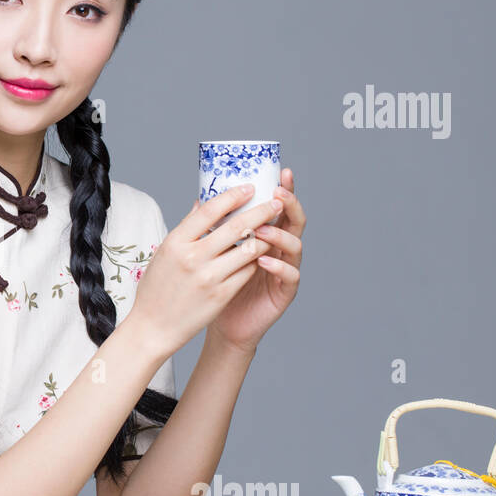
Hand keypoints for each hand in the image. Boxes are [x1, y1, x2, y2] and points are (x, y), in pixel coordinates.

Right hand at [129, 180, 291, 357]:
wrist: (153, 327)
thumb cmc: (156, 289)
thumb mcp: (164, 253)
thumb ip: (186, 229)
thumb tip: (202, 203)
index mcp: (175, 242)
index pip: (210, 210)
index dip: (233, 196)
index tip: (248, 188)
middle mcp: (192, 257)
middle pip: (236, 226)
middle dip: (260, 211)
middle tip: (274, 203)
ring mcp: (208, 277)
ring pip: (248, 249)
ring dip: (263, 238)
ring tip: (270, 231)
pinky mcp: (221, 295)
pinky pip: (247, 271)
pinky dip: (255, 261)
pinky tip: (258, 257)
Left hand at [209, 167, 304, 353]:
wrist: (221, 323)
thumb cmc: (217, 285)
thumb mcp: (214, 253)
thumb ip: (216, 228)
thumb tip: (201, 198)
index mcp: (267, 235)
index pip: (278, 207)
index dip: (283, 189)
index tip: (280, 171)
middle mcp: (280, 249)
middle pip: (294, 221)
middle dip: (289, 205)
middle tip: (278, 194)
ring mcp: (285, 270)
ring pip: (294, 246)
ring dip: (280, 235)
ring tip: (263, 229)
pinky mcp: (284, 292)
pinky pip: (290, 276)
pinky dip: (279, 267)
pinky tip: (264, 260)